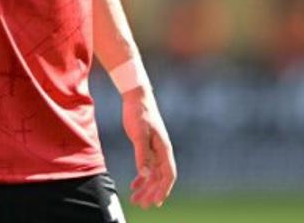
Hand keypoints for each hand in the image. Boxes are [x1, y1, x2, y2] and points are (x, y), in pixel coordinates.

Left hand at [122, 87, 175, 208]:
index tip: (156, 202)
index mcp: (164, 149)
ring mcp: (155, 150)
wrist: (136, 97)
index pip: (168, 175)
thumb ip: (142, 155)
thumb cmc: (139, 113)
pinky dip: (142, 178)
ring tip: (136, 199)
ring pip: (153, 174)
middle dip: (152, 193)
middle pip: (160, 178)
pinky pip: (147, 167)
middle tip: (141, 205)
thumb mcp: (139, 135)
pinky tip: (134, 185)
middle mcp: (162, 151)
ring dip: (146, 188)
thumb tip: (146, 176)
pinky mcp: (147, 146)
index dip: (164, 190)